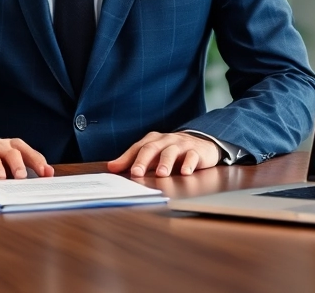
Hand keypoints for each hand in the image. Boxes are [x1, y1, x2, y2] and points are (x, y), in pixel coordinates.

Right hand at [0, 138, 53, 178]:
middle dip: (17, 164)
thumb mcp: (14, 159)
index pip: (28, 153)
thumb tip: (50, 173)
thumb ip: (31, 164)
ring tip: (0, 178)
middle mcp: (1, 147)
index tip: (46, 174)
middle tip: (21, 177)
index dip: (37, 162)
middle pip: (11, 153)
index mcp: (14, 147)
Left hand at [107, 132, 221, 177]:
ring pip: (171, 151)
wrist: (202, 144)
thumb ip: (132, 160)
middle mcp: (166, 140)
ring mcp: (182, 144)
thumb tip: (111, 167)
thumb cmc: (172, 151)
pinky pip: (192, 156)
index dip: (127, 158)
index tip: (117, 169)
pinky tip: (185, 172)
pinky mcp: (197, 151)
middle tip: (136, 173)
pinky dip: (189, 164)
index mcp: (153, 140)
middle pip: (152, 148)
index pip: (138, 148)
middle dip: (143, 160)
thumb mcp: (153, 155)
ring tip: (161, 174)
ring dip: (166, 162)